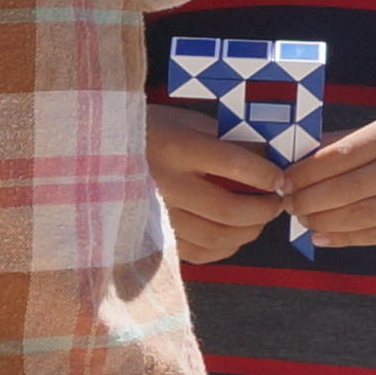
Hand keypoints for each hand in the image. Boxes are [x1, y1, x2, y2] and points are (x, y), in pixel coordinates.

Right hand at [145, 106, 288, 264]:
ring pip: (217, 237)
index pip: (235, 165)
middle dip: (264, 209)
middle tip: (277, 202)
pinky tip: (233, 234)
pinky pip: (198, 253)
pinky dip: (225, 247)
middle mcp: (166, 185)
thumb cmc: (147, 130)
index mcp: (176, 148)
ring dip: (249, 231)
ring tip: (259, 218)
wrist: (94, 150)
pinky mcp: (152, 237)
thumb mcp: (185, 121)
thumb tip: (270, 157)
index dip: (266, 175)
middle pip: (230, 210)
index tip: (281, 178)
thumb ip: (225, 138)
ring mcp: (157, 216)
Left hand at [283, 111, 375, 249]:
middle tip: (287, 205)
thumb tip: (298, 160)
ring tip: (301, 219)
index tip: (282, 182)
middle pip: (349, 189)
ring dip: (323, 221)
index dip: (305, 174)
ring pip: (363, 216)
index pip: (341, 156)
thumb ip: (348, 142)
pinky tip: (323, 236)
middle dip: (309, 200)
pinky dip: (347, 239)